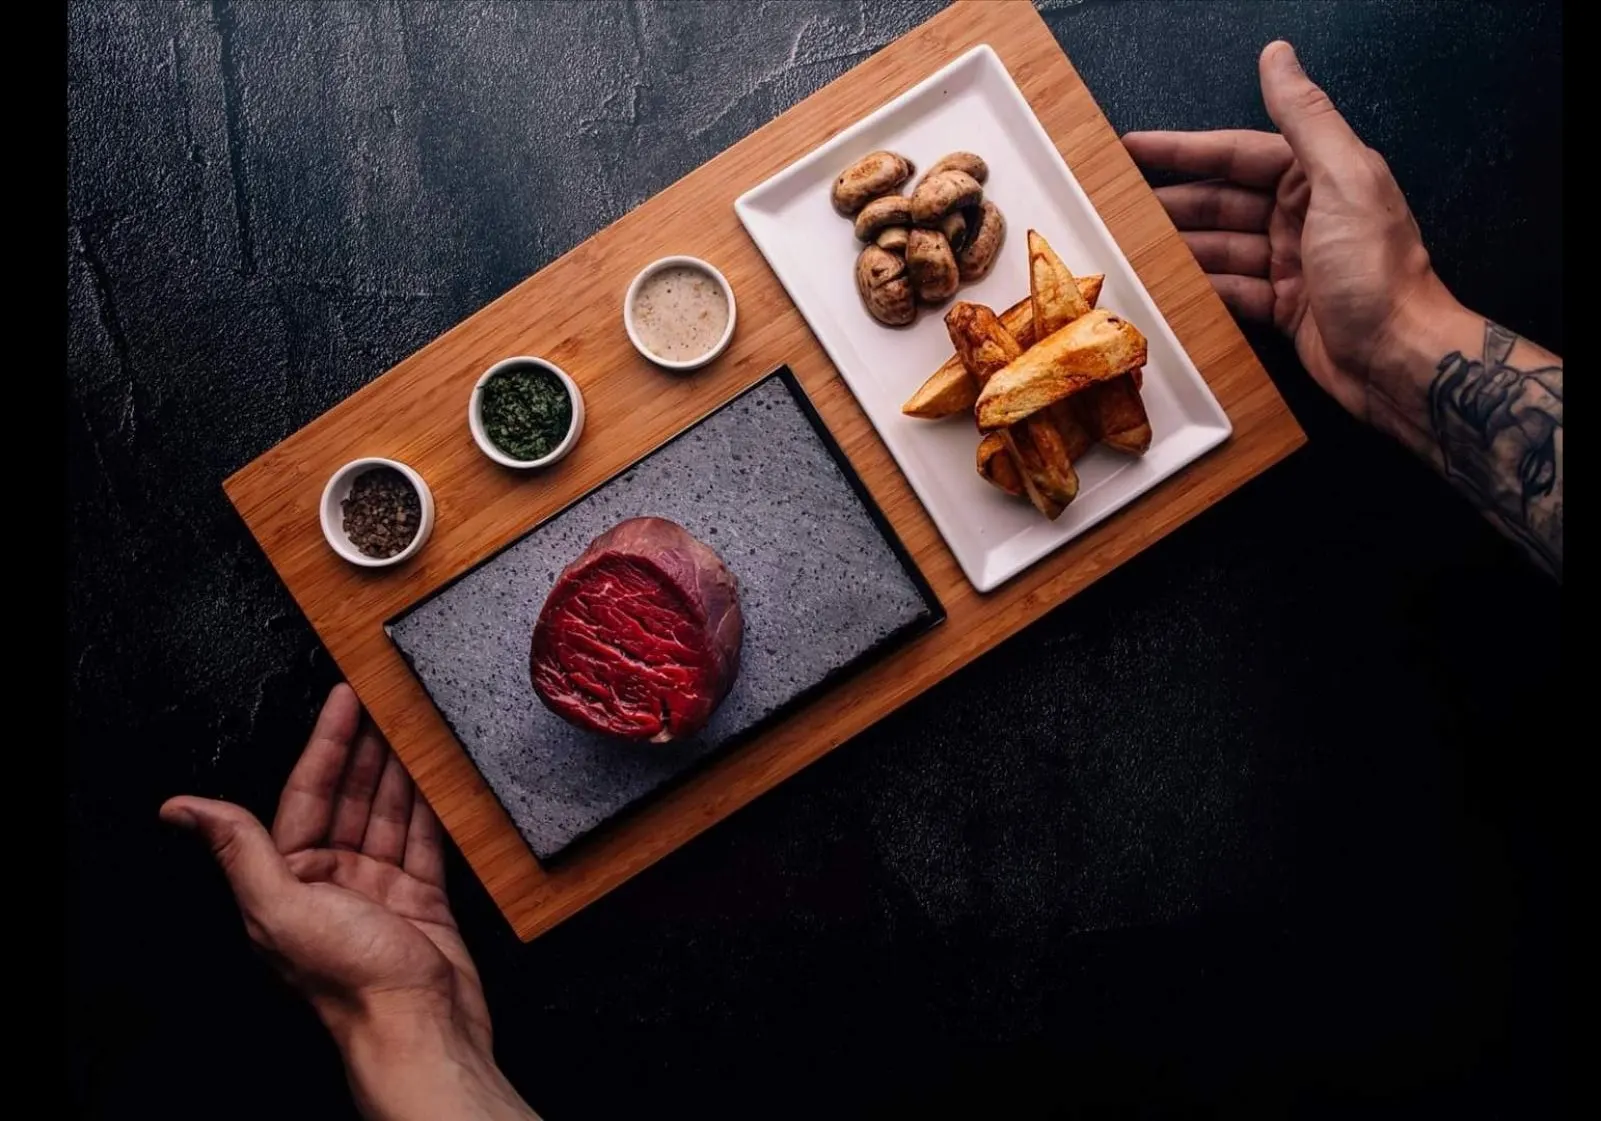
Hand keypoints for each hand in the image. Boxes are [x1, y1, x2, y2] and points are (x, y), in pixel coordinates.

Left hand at [162, 685, 536, 1119]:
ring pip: (391, 810)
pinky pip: (426, 838)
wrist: (420, 1026)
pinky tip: (440, 773)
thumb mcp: (281, 907)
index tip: (344, 699)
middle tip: (388, 697)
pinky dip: (434, 804)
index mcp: (290, 881)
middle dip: (368, 746)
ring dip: (402, 766)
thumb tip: (180, 808)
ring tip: (417, 722)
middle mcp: (332, 880)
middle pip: (351, 796)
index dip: (327, 742)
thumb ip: (239, 849)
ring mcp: (380, 888)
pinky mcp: (423, 897)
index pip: (307, 794)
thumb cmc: (351, 980)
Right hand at [1124, 40, 1455, 428]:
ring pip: (1220, 246)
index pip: (1237, 153)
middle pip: (1221, 201)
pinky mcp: (1283, 307)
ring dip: (1178, 246)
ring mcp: (1292, 263)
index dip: (1183, 149)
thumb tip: (1277, 55)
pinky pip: (1230, 288)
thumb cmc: (1378, 270)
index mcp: (1318, 177)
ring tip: (1130, 247)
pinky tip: (1166, 287)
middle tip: (1117, 205)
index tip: (1134, 146)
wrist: (1399, 358)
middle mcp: (1303, 215)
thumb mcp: (1344, 180)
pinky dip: (1199, 287)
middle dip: (1171, 201)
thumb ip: (1306, 117)